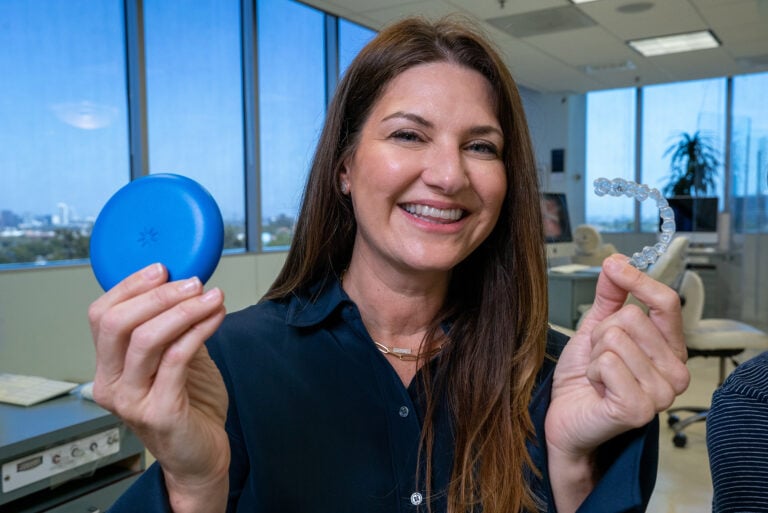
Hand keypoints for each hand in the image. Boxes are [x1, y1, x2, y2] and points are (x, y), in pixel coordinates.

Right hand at [88, 263, 229, 512]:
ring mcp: (131, 400)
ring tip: (211, 296)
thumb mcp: (176, 357)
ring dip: (183, 310)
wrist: (201, 454)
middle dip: (157, 295)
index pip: (101, 315)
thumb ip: (173, 326)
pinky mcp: (159, 412)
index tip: (162, 268)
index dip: (130, 286)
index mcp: (108, 367)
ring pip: (146, 339)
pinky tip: (215, 317)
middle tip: (193, 282)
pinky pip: (176, 359)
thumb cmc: (189, 406)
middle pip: (116, 323)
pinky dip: (198, 330)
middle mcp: (110, 384)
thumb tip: (185, 284)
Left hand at [545, 254, 689, 510]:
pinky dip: (593, 372)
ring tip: (599, 377)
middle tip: (600, 360)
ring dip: (596, 355)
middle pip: (632, 318)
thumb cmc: (584, 377)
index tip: (615, 267)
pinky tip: (598, 390)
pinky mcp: (639, 409)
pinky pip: (608, 362)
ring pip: (616, 339)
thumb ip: (610, 295)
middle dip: (602, 334)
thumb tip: (617, 261)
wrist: (564, 416)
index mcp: (670, 350)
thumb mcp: (595, 327)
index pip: (667, 303)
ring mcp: (661, 394)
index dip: (640, 280)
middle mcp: (675, 373)